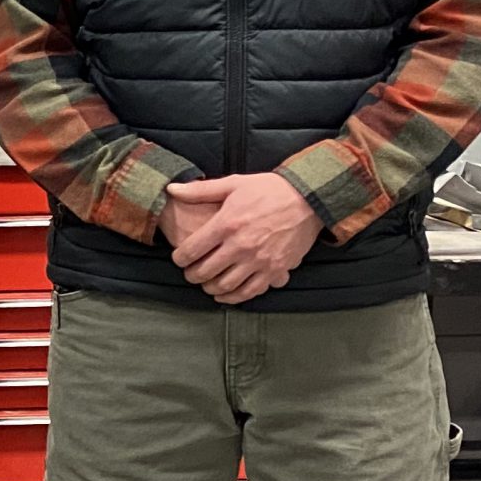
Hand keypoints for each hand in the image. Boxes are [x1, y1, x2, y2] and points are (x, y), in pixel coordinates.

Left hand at [164, 173, 320, 304]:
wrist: (309, 198)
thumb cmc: (269, 189)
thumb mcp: (234, 184)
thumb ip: (200, 190)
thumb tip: (171, 189)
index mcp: (227, 224)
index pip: (191, 251)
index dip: (179, 259)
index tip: (179, 259)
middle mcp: (241, 245)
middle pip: (205, 271)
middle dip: (192, 275)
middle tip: (190, 274)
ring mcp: (259, 260)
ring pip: (225, 285)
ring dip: (210, 288)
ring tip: (206, 284)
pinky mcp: (276, 269)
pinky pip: (250, 291)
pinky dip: (234, 297)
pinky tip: (226, 294)